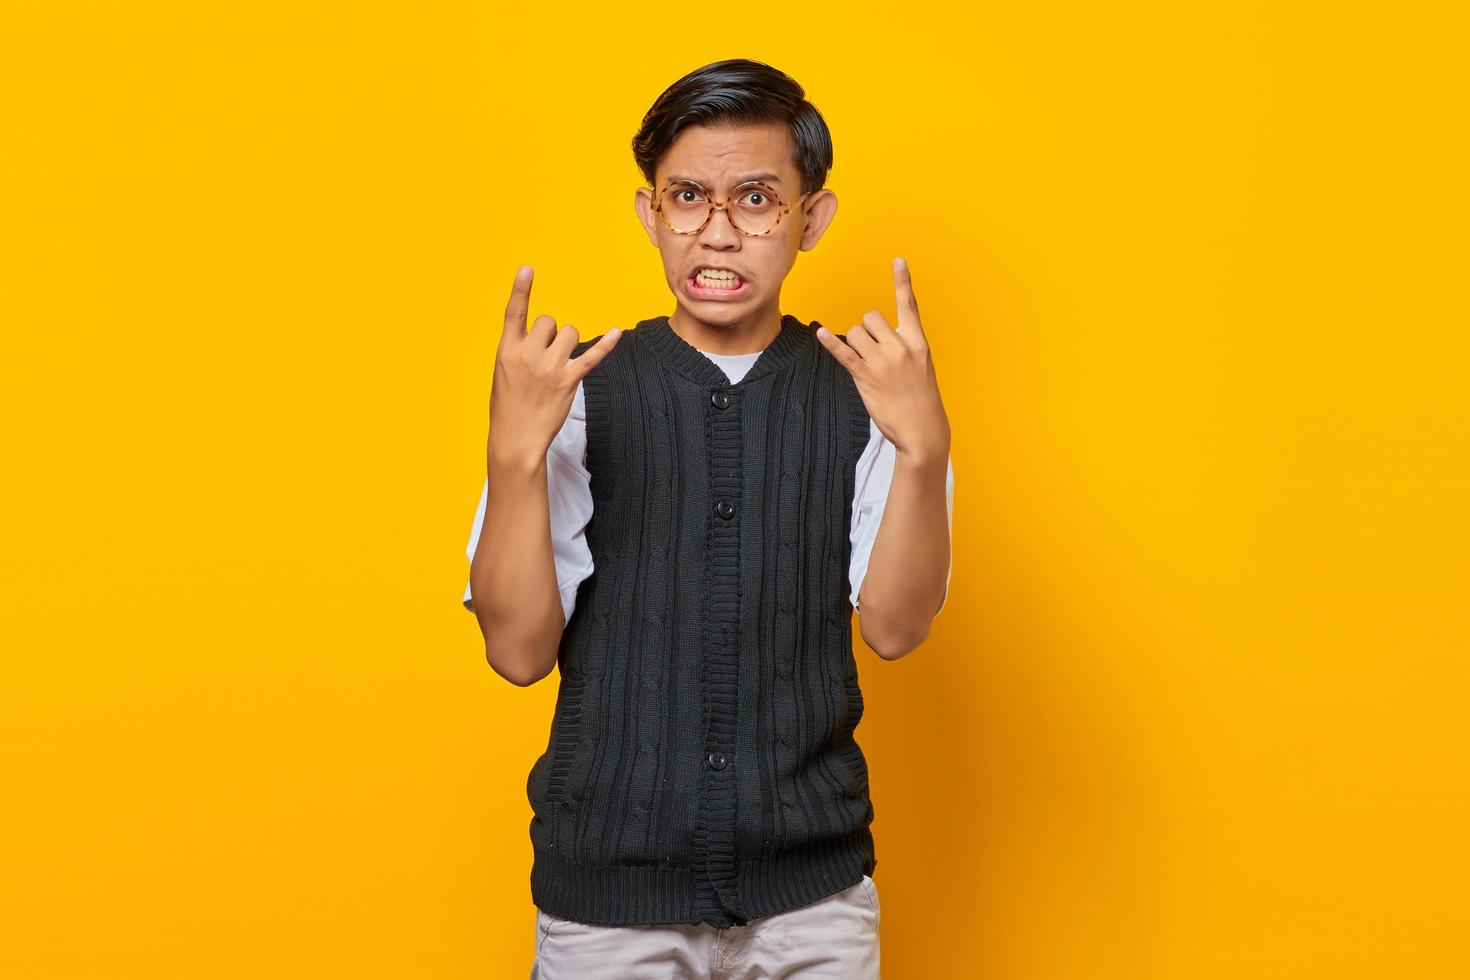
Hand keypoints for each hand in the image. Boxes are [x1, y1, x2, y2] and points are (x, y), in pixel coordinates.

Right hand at [487, 265, 620, 467]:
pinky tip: (617, 332)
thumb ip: (519, 350)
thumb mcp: (503, 373)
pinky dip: (606, 344)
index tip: (527, 269)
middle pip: (550, 321)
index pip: (514, 313)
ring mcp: (550, 368)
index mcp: (507, 350)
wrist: (515, 438)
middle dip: (551, 333)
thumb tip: (544, 334)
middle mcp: (528, 355)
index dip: (520, 289)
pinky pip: (592, 356)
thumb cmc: (508, 405)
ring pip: (570, 333)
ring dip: (568, 342)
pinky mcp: (569, 381)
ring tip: (559, 363)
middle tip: (544, 357)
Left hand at [815, 257, 949, 461]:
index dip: (903, 281)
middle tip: (872, 351)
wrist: (923, 429)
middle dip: (866, 330)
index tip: (898, 260)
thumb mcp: (921, 365)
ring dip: (854, 343)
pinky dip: (830, 343)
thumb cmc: (921, 398)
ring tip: (865, 363)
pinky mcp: (867, 377)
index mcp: (917, 342)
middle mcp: (901, 347)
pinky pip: (844, 353)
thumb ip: (903, 345)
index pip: (909, 305)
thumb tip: (877, 335)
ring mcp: (883, 362)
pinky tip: (820, 333)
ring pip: (855, 332)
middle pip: (871, 317)